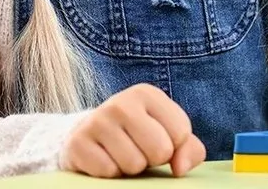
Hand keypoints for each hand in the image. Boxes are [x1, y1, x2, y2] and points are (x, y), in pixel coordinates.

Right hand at [61, 84, 205, 178]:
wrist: (90, 136)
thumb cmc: (138, 136)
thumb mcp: (168, 135)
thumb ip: (189, 148)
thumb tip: (179, 168)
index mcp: (146, 94)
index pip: (181, 132)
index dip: (173, 146)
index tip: (157, 139)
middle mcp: (120, 102)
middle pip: (160, 149)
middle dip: (152, 158)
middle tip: (138, 149)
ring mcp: (96, 121)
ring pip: (134, 164)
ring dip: (131, 168)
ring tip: (121, 154)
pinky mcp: (78, 143)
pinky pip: (109, 172)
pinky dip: (110, 173)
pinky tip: (104, 158)